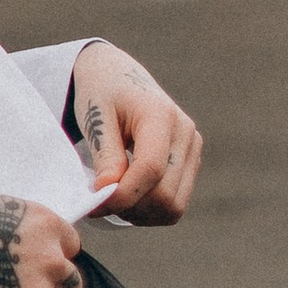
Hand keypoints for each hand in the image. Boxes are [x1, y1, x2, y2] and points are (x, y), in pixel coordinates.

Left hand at [70, 40, 201, 222]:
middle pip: (165, 194)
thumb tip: (109, 193)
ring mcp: (192, 148)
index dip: (124, 194)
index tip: (95, 203)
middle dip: (130, 207)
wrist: (116, 75)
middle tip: (100, 202)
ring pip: (174, 205)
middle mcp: (185, 132)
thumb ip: (105, 156)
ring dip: (141, 213)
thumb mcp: (95, 117)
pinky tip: (129, 195)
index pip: (150, 168)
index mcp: (161, 114)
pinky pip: (176, 202)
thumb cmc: (102, 92)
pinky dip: (151, 210)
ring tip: (113, 198)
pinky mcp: (191, 161)